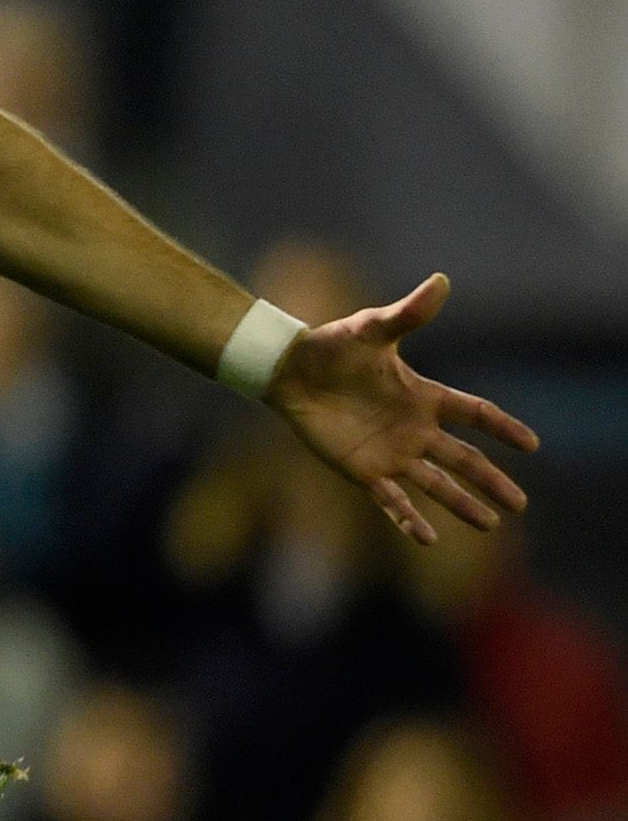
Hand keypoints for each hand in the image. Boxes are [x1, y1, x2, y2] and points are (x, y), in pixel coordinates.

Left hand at [266, 274, 538, 544]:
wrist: (289, 371)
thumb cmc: (332, 346)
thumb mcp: (373, 329)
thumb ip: (408, 315)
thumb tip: (441, 281)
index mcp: (423, 396)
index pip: (474, 413)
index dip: (502, 427)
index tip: (532, 444)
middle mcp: (413, 429)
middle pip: (464, 459)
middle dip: (492, 480)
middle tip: (520, 504)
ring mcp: (390, 453)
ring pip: (435, 484)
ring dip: (461, 505)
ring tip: (490, 525)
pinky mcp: (362, 470)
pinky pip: (390, 500)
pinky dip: (408, 518)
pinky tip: (427, 538)